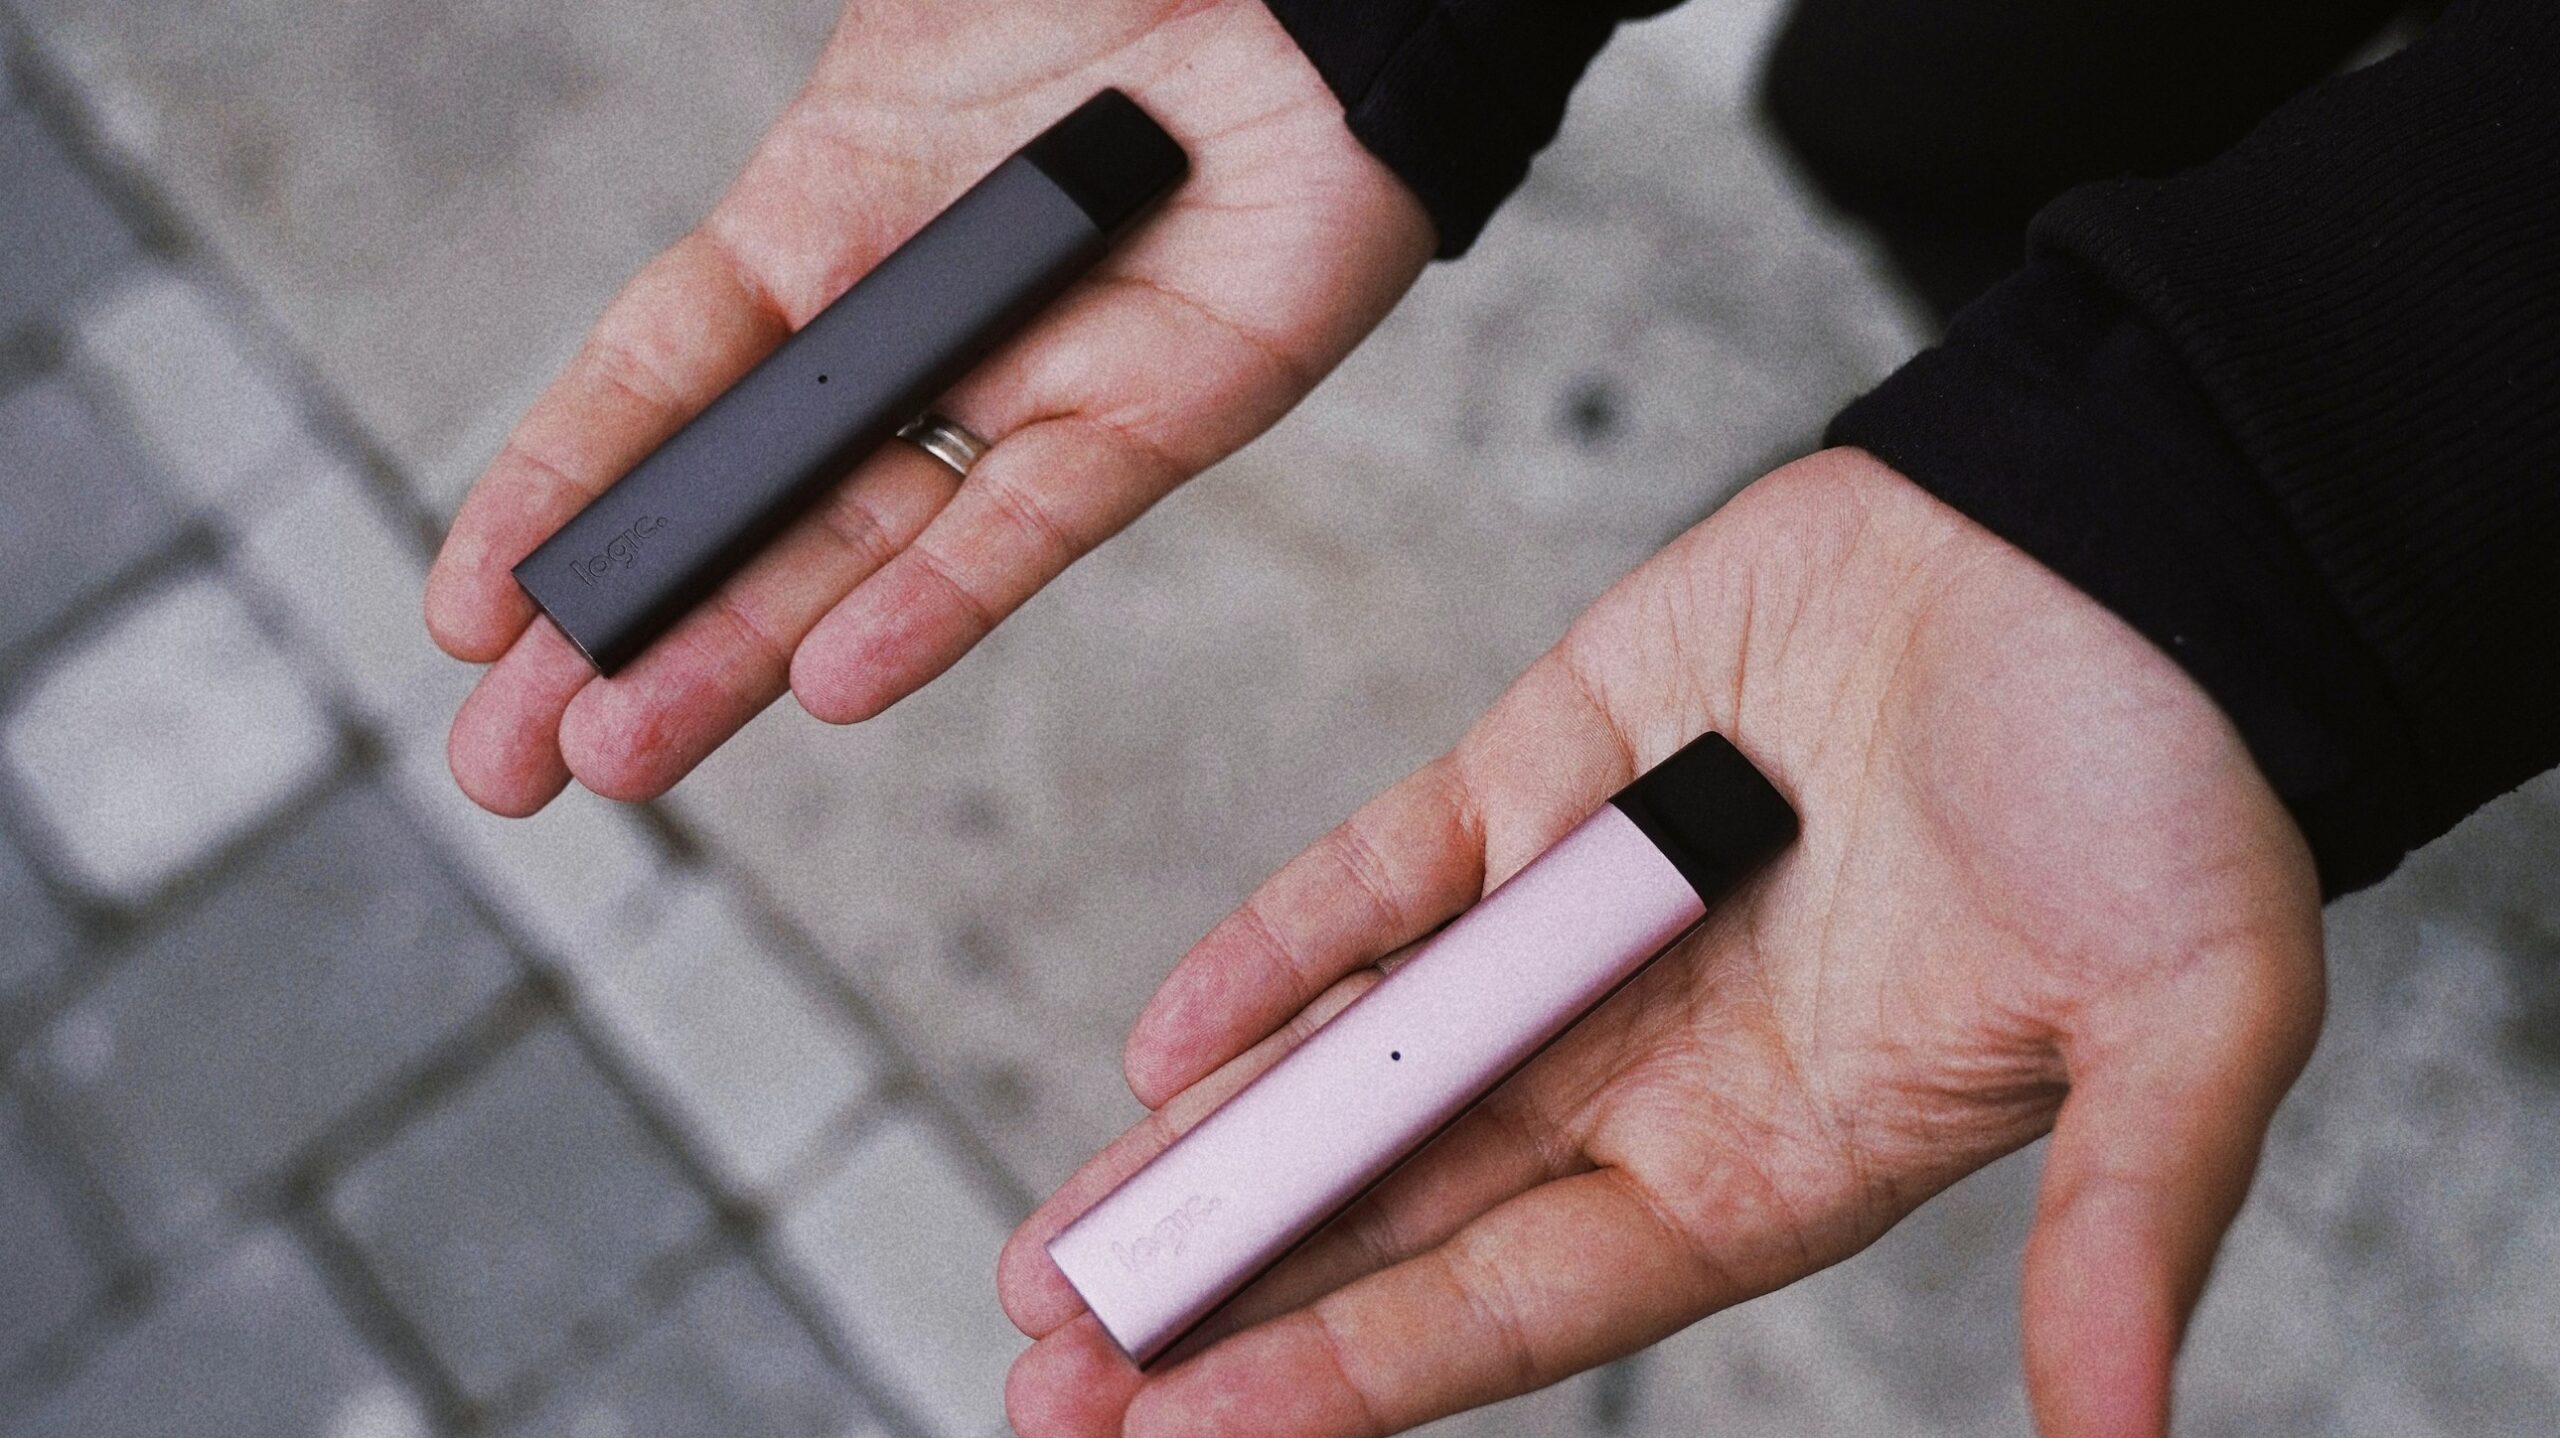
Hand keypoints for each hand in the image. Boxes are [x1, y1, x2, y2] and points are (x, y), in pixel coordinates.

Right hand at [425, 0, 1433, 814]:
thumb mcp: (904, 24)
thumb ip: (807, 129)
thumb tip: (702, 205)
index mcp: (827, 221)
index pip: (662, 382)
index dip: (560, 495)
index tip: (470, 617)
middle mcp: (919, 330)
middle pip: (748, 507)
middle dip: (624, 637)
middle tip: (510, 765)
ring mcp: (1035, 379)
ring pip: (867, 548)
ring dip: (743, 655)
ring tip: (623, 756)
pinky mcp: (1166, 409)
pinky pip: (1038, 521)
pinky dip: (938, 602)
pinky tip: (829, 679)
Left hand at [997, 449, 2325, 1436]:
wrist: (2127, 542)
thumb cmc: (2177, 787)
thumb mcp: (2183, 1026)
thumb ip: (2118, 1232)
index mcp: (1774, 1159)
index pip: (1528, 1301)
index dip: (1359, 1370)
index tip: (1188, 1430)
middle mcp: (1653, 1065)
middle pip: (1402, 1210)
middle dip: (1228, 1296)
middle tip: (1055, 1379)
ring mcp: (1582, 921)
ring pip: (1358, 1062)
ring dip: (1210, 1152)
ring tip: (1054, 1253)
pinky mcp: (1542, 774)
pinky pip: (1383, 880)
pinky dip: (1279, 952)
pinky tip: (1170, 1045)